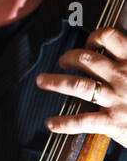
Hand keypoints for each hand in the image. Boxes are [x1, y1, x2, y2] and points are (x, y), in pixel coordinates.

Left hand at [37, 28, 126, 147]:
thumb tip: (120, 52)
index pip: (110, 37)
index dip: (95, 37)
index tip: (90, 44)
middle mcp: (123, 76)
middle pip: (85, 58)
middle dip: (68, 58)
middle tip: (61, 62)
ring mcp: (116, 99)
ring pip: (77, 85)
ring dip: (55, 82)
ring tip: (43, 81)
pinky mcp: (113, 122)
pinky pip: (82, 121)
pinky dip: (63, 123)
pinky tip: (51, 124)